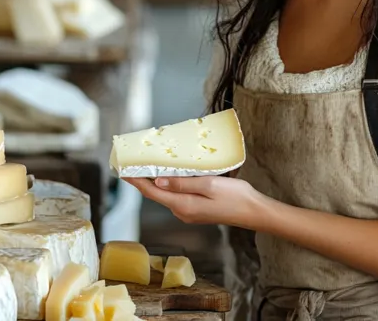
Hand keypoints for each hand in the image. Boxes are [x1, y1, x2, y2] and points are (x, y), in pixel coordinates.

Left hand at [123, 176, 265, 227]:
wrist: (254, 212)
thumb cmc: (235, 197)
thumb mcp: (208, 185)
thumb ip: (182, 183)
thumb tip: (158, 182)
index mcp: (183, 205)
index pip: (151, 192)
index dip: (135, 181)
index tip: (123, 171)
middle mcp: (182, 212)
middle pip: (156, 194)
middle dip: (143, 179)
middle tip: (132, 164)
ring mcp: (189, 213)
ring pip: (166, 195)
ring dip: (156, 182)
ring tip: (147, 165)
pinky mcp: (196, 210)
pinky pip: (176, 196)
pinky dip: (169, 185)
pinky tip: (169, 175)